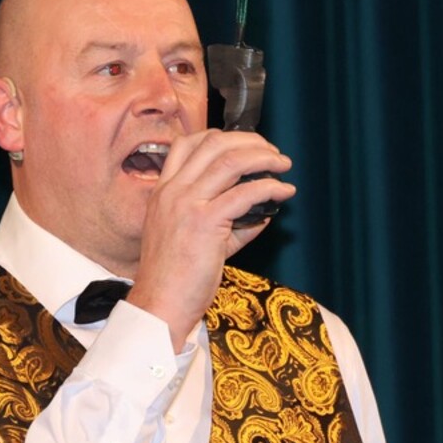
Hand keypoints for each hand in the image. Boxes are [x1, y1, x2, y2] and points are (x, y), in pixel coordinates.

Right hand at [127, 129, 295, 351]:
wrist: (160, 305)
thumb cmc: (174, 278)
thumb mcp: (194, 239)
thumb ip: (226, 222)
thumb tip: (262, 212)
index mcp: (163, 191)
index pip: (188, 143)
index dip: (222, 137)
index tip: (246, 145)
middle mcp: (172, 191)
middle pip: (214, 143)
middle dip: (249, 141)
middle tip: (272, 152)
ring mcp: (186, 204)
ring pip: (231, 161)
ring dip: (264, 158)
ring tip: (282, 165)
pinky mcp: (205, 222)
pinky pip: (245, 193)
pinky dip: (270, 187)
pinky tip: (282, 192)